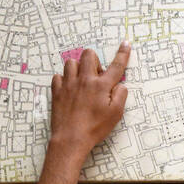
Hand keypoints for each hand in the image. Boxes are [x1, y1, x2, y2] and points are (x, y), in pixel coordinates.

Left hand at [49, 42, 130, 160]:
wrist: (71, 139)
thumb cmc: (94, 129)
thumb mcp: (115, 115)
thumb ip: (121, 96)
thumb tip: (120, 85)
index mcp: (101, 86)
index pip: (116, 66)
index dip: (122, 54)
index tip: (125, 44)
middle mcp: (84, 80)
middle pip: (88, 54)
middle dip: (94, 61)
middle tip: (95, 77)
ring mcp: (69, 84)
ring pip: (71, 62)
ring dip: (77, 69)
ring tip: (80, 82)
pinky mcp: (57, 91)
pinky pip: (58, 76)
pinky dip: (63, 80)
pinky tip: (69, 90)